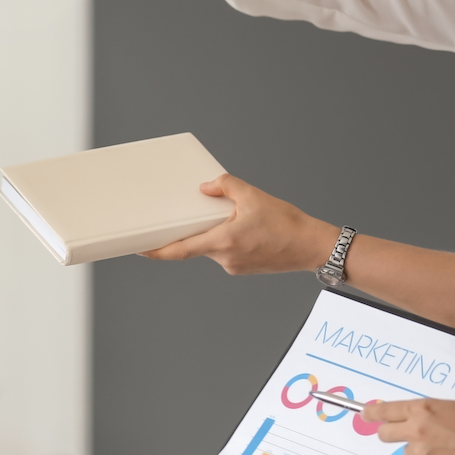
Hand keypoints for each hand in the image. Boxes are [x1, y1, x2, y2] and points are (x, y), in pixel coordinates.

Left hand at [140, 173, 338, 274]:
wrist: (314, 246)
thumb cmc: (289, 225)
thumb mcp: (255, 197)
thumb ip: (226, 186)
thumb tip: (207, 186)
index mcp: (223, 242)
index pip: (180, 250)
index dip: (157, 251)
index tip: (140, 250)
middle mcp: (224, 258)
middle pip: (196, 245)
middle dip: (194, 230)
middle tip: (195, 216)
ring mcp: (233, 266)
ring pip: (212, 247)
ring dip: (215, 233)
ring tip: (236, 219)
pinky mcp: (243, 267)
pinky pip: (225, 251)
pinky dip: (227, 239)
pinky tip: (245, 229)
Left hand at [365, 399, 454, 454]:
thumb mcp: (452, 409)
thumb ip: (428, 414)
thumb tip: (411, 418)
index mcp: (422, 409)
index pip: (384, 410)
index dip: (372, 413)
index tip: (365, 415)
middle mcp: (416, 429)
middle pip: (384, 434)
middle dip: (392, 434)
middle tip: (408, 435)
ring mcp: (421, 451)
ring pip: (408, 453)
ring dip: (422, 452)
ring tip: (448, 448)